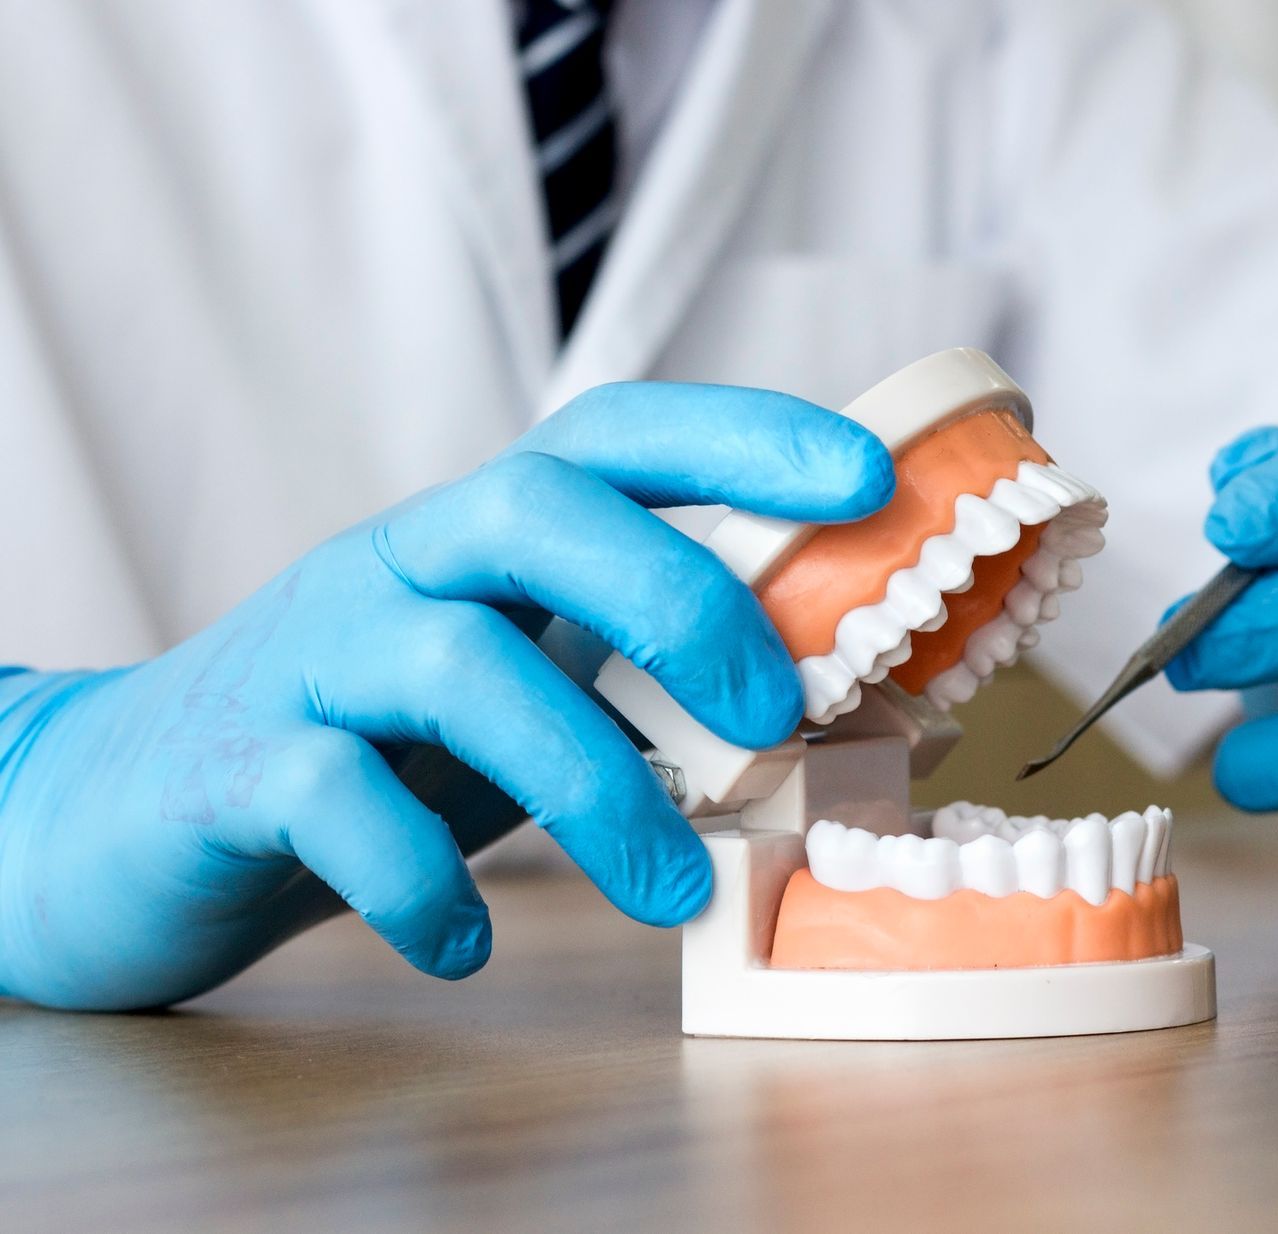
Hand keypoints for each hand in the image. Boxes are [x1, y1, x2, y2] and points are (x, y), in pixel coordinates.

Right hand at [0, 384, 891, 1008]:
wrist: (129, 808)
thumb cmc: (372, 746)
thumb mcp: (512, 684)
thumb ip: (632, 676)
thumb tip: (831, 712)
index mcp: (481, 541)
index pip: (613, 437)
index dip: (742, 438)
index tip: (867, 480)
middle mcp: (398, 569)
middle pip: (537, 512)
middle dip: (680, 600)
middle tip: (775, 720)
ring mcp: (313, 659)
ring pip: (455, 668)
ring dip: (591, 786)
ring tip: (671, 893)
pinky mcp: (237, 766)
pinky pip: (334, 803)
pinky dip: (423, 882)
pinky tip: (469, 942)